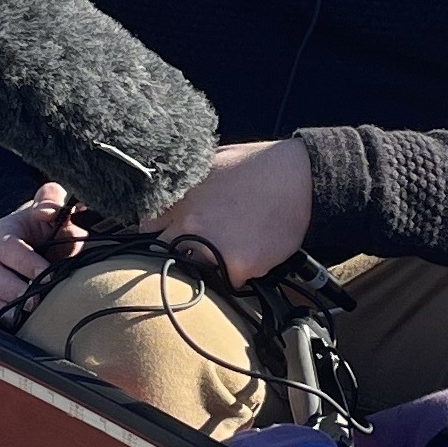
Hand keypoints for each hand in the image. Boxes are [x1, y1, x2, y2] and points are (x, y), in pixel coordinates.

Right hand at [0, 183, 87, 319]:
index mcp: (5, 231)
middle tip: (35, 304)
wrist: (44, 243)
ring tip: (22, 321)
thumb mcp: (55, 208)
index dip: (25, 262)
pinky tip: (10, 332)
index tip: (47, 276)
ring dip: (0, 311)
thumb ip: (52, 199)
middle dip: (11, 291)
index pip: (7, 246)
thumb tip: (47, 208)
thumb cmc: (50, 227)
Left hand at [153, 139, 313, 286]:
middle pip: (161, 257)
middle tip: (195, 252)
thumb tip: (163, 205)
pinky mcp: (236, 266)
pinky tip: (248, 254)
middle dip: (174, 257)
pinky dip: (235, 274)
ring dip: (203, 270)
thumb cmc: (257, 166)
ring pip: (192, 274)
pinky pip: (227, 282)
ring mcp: (210, 247)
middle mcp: (188, 224)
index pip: (147, 228)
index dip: (155, 235)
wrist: (300, 177)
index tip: (162, 241)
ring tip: (224, 255)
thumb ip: (182, 187)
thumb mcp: (209, 163)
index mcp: (179, 199)